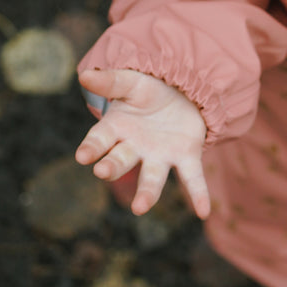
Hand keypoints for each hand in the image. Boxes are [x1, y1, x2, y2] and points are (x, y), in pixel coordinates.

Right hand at [76, 69, 209, 218]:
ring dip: (147, 193)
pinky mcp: (186, 156)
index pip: (99, 141)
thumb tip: (84, 75)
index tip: (83, 156)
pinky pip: (192, 178)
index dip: (91, 148)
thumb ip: (111, 81)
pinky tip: (203, 211)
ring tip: (140, 208)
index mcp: (117, 129)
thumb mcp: (131, 82)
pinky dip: (198, 194)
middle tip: (102, 171)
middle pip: (121, 160)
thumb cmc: (149, 90)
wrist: (181, 91)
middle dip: (111, 166)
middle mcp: (135, 148)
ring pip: (152, 178)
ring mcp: (160, 155)